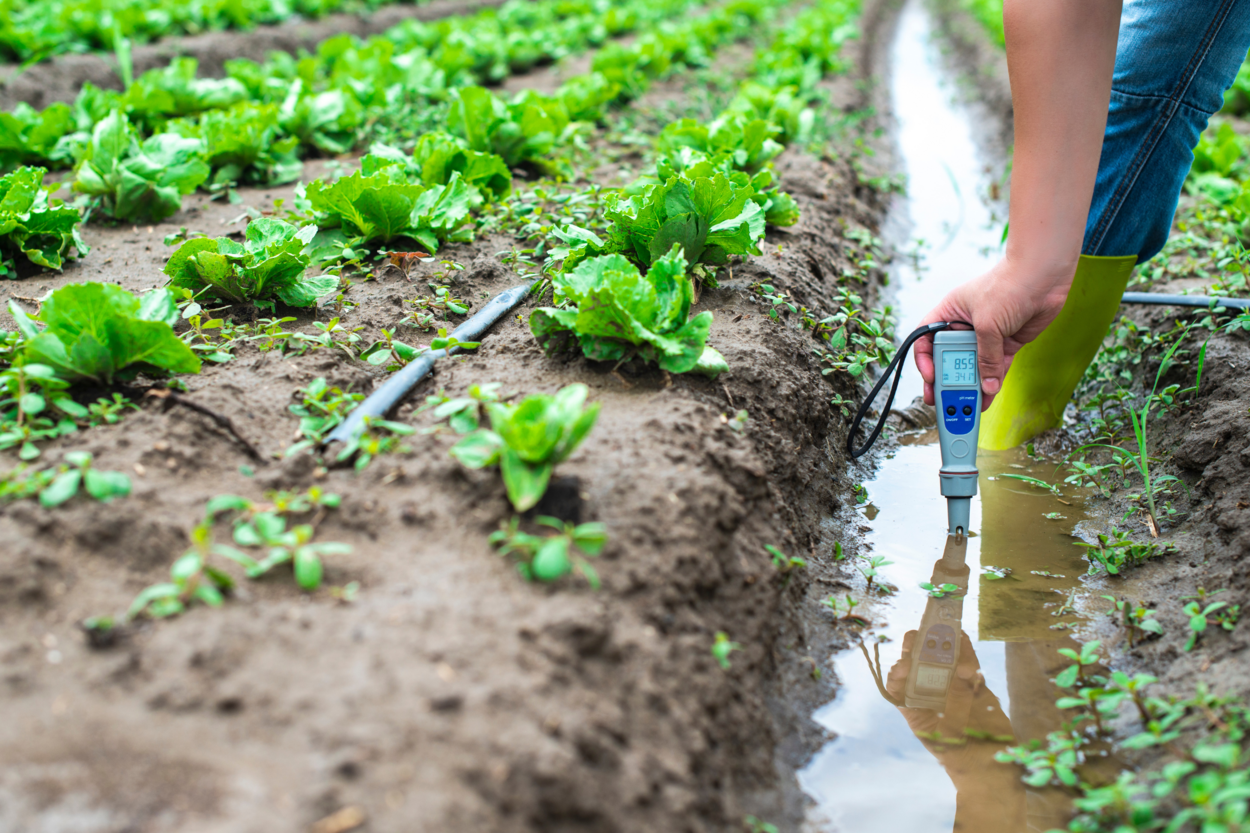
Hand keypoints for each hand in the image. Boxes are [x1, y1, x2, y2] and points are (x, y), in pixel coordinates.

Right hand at [913, 256, 1074, 408]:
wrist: (1045, 276)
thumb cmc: (1009, 285)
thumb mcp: (988, 324)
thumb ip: (986, 357)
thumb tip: (986, 385)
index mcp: (949, 313)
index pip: (926, 339)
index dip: (924, 360)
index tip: (930, 377)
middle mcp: (964, 326)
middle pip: (949, 358)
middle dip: (947, 380)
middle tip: (943, 399)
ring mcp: (986, 335)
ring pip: (973, 366)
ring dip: (971, 386)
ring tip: (966, 405)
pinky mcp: (1007, 343)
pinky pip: (996, 367)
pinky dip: (993, 382)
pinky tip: (988, 395)